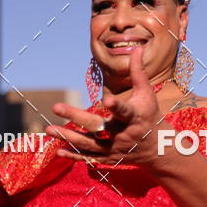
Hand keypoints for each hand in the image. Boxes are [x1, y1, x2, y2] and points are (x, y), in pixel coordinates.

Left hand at [45, 46, 163, 166]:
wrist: (157, 148)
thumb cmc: (150, 115)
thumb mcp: (147, 94)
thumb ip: (138, 72)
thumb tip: (136, 48)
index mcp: (134, 117)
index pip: (125, 111)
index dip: (117, 107)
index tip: (107, 100)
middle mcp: (123, 134)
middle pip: (98, 127)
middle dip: (76, 117)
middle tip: (56, 106)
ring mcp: (115, 148)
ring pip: (89, 144)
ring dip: (68, 137)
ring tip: (49, 129)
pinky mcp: (109, 158)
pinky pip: (89, 158)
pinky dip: (74, 156)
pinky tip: (58, 150)